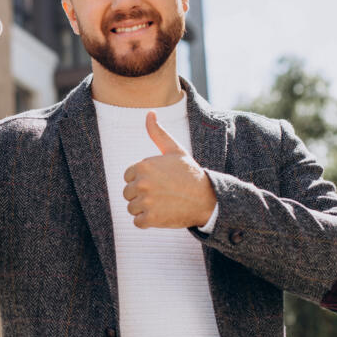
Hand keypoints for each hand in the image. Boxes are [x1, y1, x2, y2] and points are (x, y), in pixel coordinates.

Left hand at [122, 111, 216, 228]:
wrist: (208, 198)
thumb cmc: (189, 174)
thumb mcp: (175, 150)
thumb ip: (158, 133)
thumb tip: (149, 113)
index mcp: (143, 165)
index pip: (128, 176)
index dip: (142, 180)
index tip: (158, 181)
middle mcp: (142, 182)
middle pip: (128, 193)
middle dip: (142, 195)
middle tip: (162, 194)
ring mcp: (146, 201)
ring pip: (132, 208)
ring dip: (144, 209)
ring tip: (163, 204)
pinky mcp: (151, 218)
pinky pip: (138, 222)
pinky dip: (148, 222)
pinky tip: (162, 214)